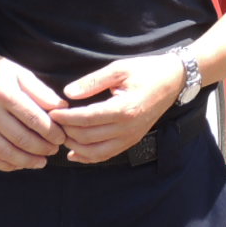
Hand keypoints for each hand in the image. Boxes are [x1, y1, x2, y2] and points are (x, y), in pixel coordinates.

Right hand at [0, 51, 65, 170]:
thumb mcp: (21, 73)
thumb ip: (41, 92)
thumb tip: (62, 108)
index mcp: (5, 94)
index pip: (34, 119)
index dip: (51, 132)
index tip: (62, 137)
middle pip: (20, 139)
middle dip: (42, 148)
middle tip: (54, 150)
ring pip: (5, 153)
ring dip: (26, 161)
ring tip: (42, 162)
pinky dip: (5, 165)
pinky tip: (19, 164)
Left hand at [52, 53, 185, 163]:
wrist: (173, 81)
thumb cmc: (146, 71)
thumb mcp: (119, 69)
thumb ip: (93, 81)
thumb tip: (68, 93)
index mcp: (123, 109)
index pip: (86, 118)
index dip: (65, 118)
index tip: (51, 113)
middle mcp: (127, 128)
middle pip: (87, 137)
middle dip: (66, 131)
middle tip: (52, 123)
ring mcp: (130, 137)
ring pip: (95, 152)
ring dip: (74, 146)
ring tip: (61, 134)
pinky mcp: (131, 141)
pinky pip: (106, 155)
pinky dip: (88, 157)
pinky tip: (74, 153)